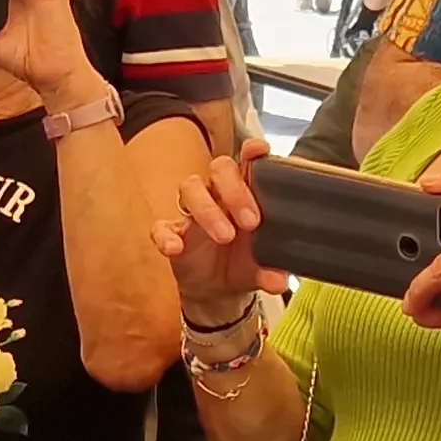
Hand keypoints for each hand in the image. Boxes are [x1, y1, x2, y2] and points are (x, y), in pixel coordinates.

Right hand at [156, 139, 289, 315]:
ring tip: (225, 236)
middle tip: (252, 222)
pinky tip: (175, 248)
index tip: (259, 150)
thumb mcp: (261, 268)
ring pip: (191, 187)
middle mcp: (218, 194)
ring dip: (208, 209)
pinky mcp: (172, 232)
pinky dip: (166, 236)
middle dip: (235, 190)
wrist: (216, 291)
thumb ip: (271, 271)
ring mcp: (193, 211)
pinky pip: (161, 226)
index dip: (252, 151)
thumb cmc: (241, 263)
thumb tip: (279, 281)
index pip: (247, 162)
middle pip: (220, 168)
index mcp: (245, 194)